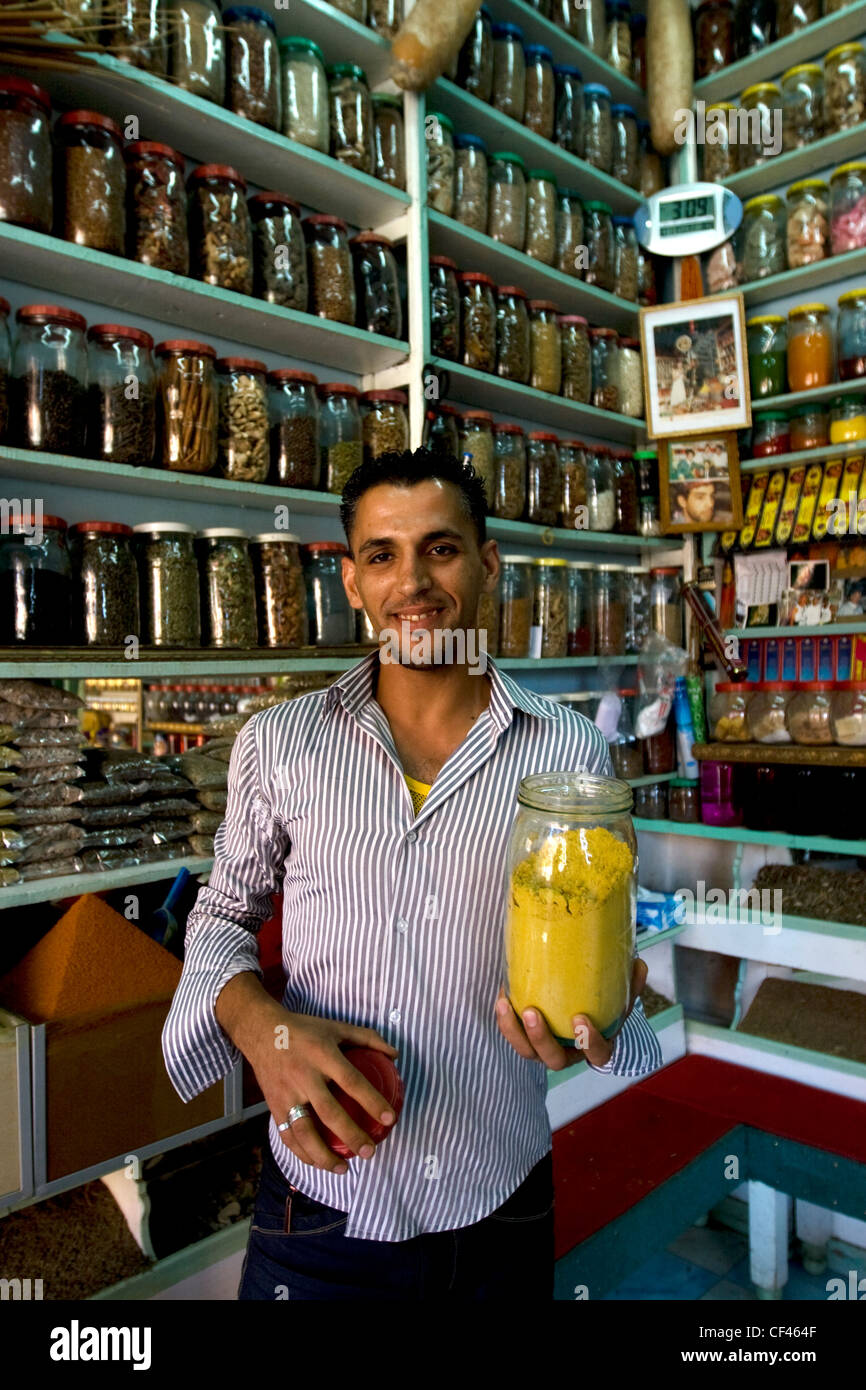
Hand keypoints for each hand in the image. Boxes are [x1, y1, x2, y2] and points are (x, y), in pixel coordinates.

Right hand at [248, 1004, 400, 1175]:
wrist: (261, 1032)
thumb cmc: (304, 1030)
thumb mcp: (337, 1027)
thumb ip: (367, 1038)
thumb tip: (395, 1055)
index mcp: (323, 1055)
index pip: (351, 1081)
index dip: (371, 1101)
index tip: (389, 1119)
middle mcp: (304, 1076)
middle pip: (329, 1112)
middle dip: (351, 1135)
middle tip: (370, 1152)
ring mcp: (286, 1093)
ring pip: (304, 1131)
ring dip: (323, 1155)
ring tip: (344, 1169)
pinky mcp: (273, 1106)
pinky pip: (287, 1135)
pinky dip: (302, 1153)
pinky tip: (318, 1162)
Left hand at [495, 957, 648, 1071]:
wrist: (583, 1009)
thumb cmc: (603, 1006)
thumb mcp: (620, 997)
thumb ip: (630, 984)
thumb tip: (638, 963)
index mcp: (595, 1047)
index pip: (597, 1054)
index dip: (588, 1042)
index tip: (580, 1018)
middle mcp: (569, 1054)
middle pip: (554, 1060)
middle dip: (540, 1038)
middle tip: (531, 1012)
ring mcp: (545, 1049)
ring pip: (526, 1051)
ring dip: (513, 1031)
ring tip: (505, 1005)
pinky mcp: (526, 1038)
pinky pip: (512, 1034)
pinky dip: (504, 1019)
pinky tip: (501, 996)